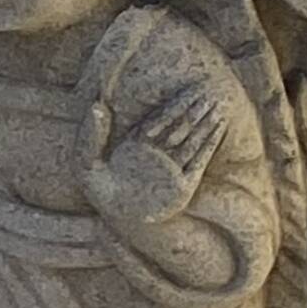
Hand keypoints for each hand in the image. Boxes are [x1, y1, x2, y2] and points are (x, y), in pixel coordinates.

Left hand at [84, 84, 226, 227]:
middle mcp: (157, 153)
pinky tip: (218, 128)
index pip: (159, 120)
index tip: (188, 87)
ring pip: (192, 141)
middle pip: (180, 127)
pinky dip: (209, 145)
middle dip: (195, 111)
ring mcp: (171, 169)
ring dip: (206, 124)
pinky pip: (198, 161)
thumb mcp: (86, 163)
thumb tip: (96, 106)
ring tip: (220, 105)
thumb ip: (90, 135)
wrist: (115, 220)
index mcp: (137, 143)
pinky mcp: (182, 187)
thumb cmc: (98, 190)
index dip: (173, 104)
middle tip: (211, 91)